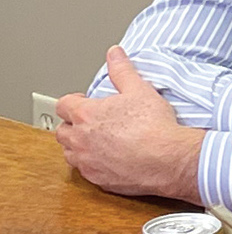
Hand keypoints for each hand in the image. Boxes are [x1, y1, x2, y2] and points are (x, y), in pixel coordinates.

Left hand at [53, 48, 203, 201]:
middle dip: (72, 125)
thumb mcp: (140, 90)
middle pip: (62, 131)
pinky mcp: (97, 179)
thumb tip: (114, 54)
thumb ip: (122, 70)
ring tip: (95, 142)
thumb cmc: (154, 125)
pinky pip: (86, 171)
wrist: (167, 158)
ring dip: (78, 146)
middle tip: (89, 123)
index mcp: (86, 114)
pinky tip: (108, 160)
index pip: (63, 105)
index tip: (83, 102)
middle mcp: (80, 138)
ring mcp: (87, 161)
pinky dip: (92, 164)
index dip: (73, 102)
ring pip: (69, 153)